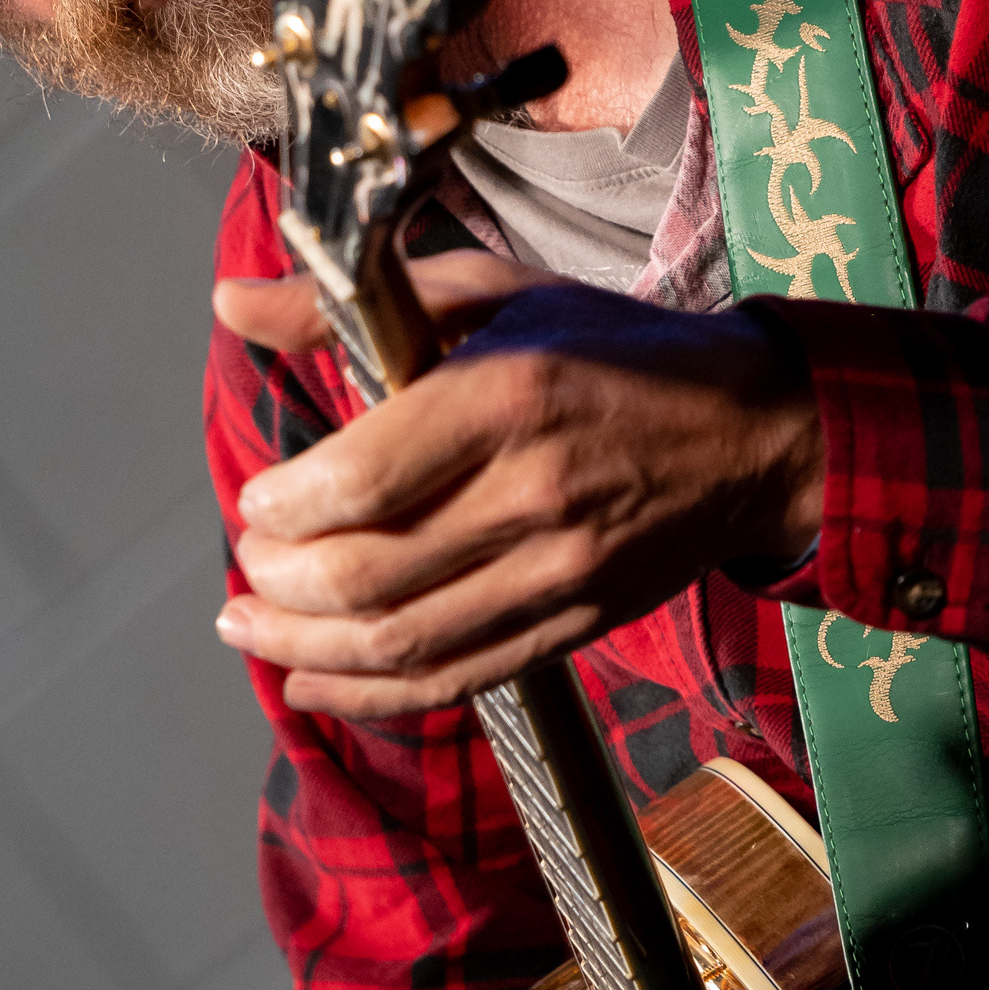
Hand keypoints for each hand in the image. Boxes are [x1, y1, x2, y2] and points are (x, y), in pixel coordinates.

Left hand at [213, 256, 822, 718]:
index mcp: (507, 395)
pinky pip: (455, 680)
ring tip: (247, 623)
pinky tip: (310, 678)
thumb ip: (348, 304)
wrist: (757, 434)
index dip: (283, 506)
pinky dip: (369, 695)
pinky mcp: (575, 626)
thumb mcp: (489, 294)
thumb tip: (231, 302)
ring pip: (402, 642)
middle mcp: (532, 493)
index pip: (364, 479)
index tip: (254, 502)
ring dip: (301, 646)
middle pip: (369, 574)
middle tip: (249, 559)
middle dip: (280, 580)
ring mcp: (559, 573)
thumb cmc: (614, 350)